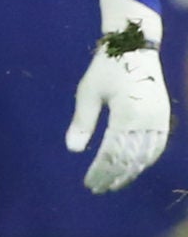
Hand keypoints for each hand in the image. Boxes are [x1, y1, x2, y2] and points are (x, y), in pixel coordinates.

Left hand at [69, 0, 170, 192]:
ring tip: (113, 184)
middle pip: (130, 158)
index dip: (101, 171)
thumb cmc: (106, 68)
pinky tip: (134, 169)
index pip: (113, 154)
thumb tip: (73, 150)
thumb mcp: (88, 93)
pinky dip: (146, 160)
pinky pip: (158, 145)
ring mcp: (159, 118)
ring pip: (146, 155)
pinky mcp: (164, 116)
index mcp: (127, 114)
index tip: (89, 183)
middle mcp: (148, 120)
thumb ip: (82, 122)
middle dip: (113, 176)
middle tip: (98, 188)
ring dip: (130, 172)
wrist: (135, 47)